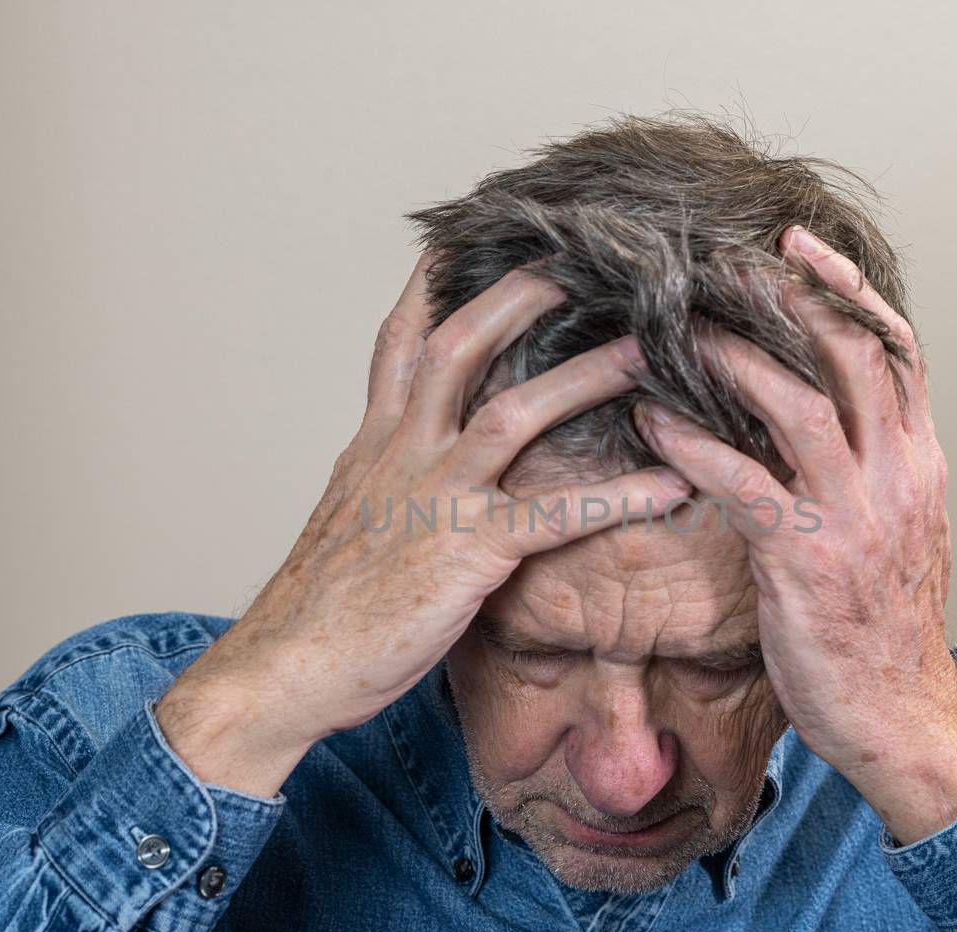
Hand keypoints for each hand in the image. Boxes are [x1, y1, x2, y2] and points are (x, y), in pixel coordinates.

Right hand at [158, 253, 692, 795]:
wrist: (286, 668)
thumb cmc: (322, 605)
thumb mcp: (346, 517)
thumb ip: (382, 472)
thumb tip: (403, 449)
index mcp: (374, 444)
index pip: (400, 344)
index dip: (432, 285)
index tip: (464, 238)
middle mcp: (401, 454)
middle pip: (459, 348)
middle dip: (518, 297)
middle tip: (582, 260)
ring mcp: (435, 499)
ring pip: (513, 413)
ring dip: (584, 376)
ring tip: (647, 349)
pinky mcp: (467, 554)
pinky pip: (555, 516)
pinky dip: (617, 497)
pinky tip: (670, 485)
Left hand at [634, 226, 956, 843]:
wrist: (900, 716)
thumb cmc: (883, 625)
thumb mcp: (898, 528)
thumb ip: (871, 463)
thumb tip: (822, 410)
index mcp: (920, 460)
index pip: (895, 347)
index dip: (845, 287)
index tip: (796, 244)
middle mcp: (897, 475)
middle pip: (849, 353)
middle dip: (785, 296)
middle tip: (721, 260)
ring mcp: (855, 515)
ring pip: (798, 403)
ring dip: (733, 356)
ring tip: (676, 325)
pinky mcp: (806, 560)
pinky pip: (741, 481)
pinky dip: (691, 442)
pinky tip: (649, 418)